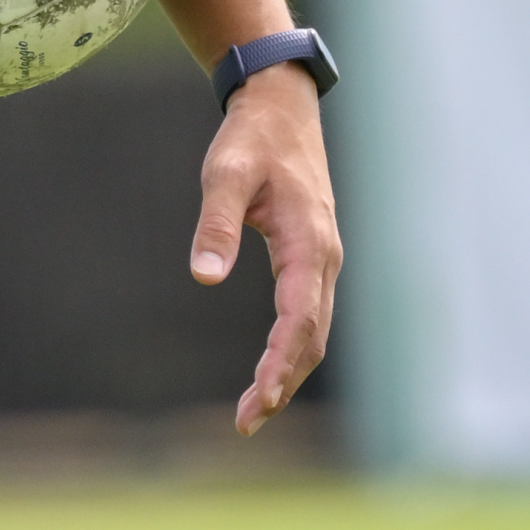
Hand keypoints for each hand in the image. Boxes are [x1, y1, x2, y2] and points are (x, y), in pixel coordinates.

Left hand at [191, 64, 340, 434]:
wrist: (281, 106)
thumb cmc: (252, 138)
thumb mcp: (225, 171)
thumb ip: (215, 221)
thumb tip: (203, 276)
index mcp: (309, 241)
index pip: (300, 317)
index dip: (280, 362)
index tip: (259, 400)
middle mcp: (325, 257)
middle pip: (312, 337)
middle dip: (283, 382)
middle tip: (247, 422)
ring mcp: (323, 260)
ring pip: (314, 331)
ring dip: (288, 372)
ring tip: (253, 411)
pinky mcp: (311, 258)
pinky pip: (307, 315)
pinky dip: (291, 349)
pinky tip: (268, 371)